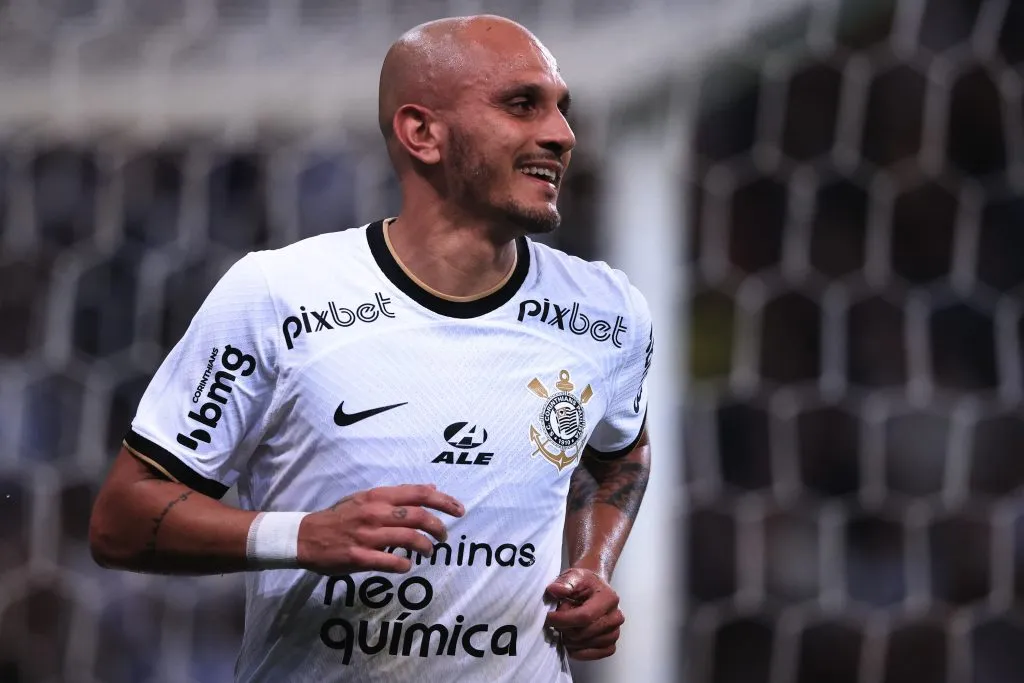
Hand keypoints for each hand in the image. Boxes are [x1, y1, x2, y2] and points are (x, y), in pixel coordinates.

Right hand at [296, 484, 463, 573]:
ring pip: (409, 539)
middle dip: (439, 527)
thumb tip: (430, 487)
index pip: (418, 494)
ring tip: (429, 551)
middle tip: (445, 537)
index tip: (459, 510)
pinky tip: (407, 565)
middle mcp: (375, 513)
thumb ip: (399, 494)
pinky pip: (390, 562)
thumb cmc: (341, 516)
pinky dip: (404, 564)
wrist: (307, 536)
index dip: (443, 501)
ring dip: (425, 547)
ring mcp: (367, 535)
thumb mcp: (368, 498)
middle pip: (419, 516)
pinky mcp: (359, 557)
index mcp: (378, 496)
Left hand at [543, 567, 624, 659]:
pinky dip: (580, 652)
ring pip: (587, 644)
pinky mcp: (611, 643)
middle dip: (565, 629)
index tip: (549, 617)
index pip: (585, 616)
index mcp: (609, 598)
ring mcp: (615, 632)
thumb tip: (554, 590)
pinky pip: (595, 654)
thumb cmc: (583, 583)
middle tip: (557, 620)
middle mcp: (616, 616)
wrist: (595, 588)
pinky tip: (571, 642)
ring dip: (570, 640)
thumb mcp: (574, 575)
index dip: (563, 620)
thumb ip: (565, 582)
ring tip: (565, 627)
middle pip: (584, 633)